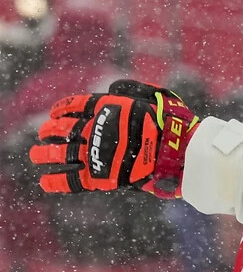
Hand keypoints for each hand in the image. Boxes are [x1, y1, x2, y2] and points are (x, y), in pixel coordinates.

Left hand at [29, 80, 198, 198]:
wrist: (179, 152)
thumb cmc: (171, 123)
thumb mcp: (154, 95)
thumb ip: (132, 89)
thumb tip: (112, 90)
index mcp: (107, 109)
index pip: (75, 105)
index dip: (63, 108)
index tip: (55, 112)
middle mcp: (96, 129)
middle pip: (63, 130)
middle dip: (50, 131)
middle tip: (44, 133)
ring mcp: (96, 153)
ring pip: (60, 154)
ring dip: (44, 154)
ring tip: (36, 154)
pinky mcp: (100, 175)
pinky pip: (71, 180)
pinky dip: (56, 182)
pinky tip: (45, 182)